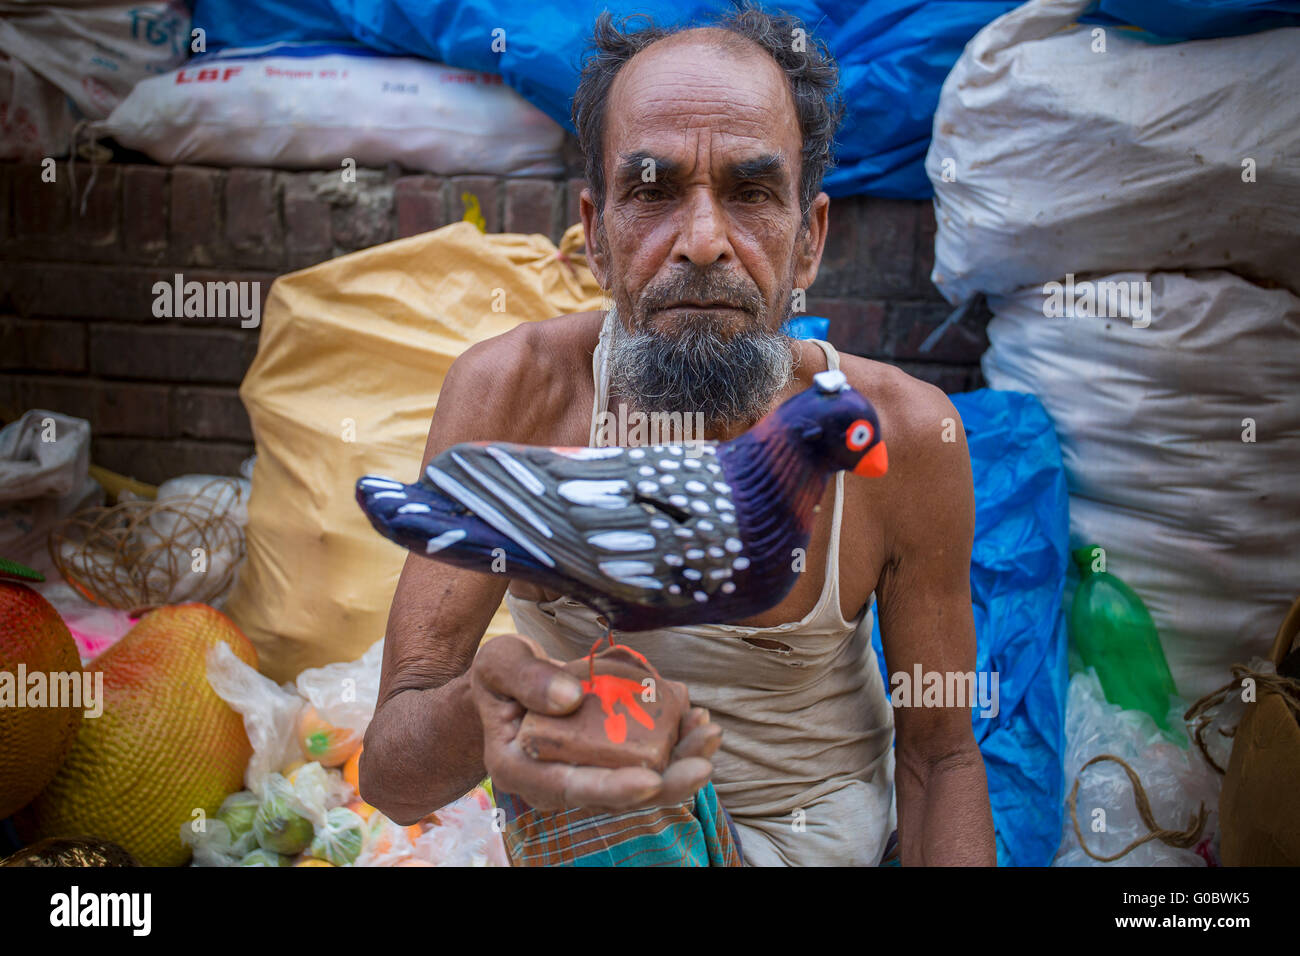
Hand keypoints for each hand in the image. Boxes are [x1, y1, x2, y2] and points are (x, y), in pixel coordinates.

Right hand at [470, 632, 721, 811]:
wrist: (508, 687)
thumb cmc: (500, 676)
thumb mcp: (498, 662)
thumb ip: (525, 677)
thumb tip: (569, 697)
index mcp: (521, 768)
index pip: (569, 788)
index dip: (611, 789)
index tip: (649, 780)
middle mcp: (557, 783)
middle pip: (617, 795)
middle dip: (666, 782)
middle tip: (704, 761)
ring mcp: (587, 773)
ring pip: (640, 782)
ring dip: (680, 762)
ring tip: (708, 731)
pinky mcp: (608, 758)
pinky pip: (646, 759)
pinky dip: (676, 742)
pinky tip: (696, 718)